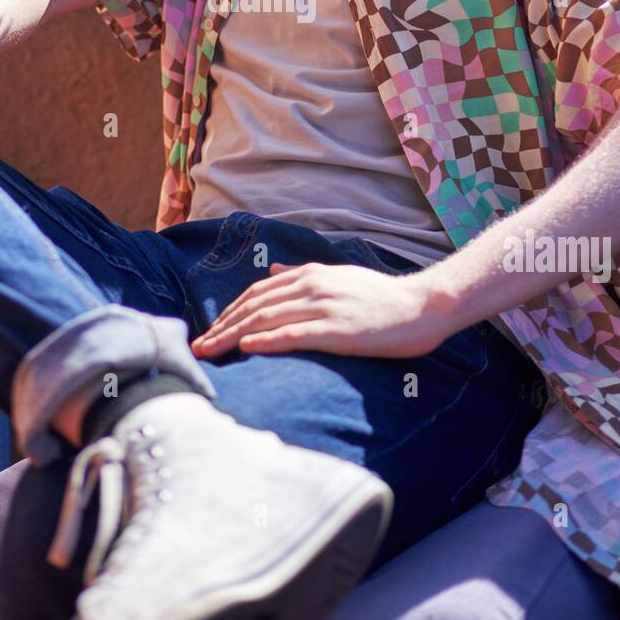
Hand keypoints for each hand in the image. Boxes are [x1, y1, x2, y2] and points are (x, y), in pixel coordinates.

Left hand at [190, 260, 452, 359]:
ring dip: (232, 337)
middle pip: (253, 307)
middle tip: (196, 349)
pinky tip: (246, 350)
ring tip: (210, 353)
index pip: (256, 293)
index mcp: (309, 274)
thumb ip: (303, 273)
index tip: (209, 331)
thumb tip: (273, 266)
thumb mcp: (338, 276)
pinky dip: (267, 341)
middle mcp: (311, 285)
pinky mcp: (338, 329)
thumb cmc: (381, 297)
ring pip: (266, 320)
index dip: (228, 313)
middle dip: (221, 328)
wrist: (422, 306)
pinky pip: (295, 334)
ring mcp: (324, 306)